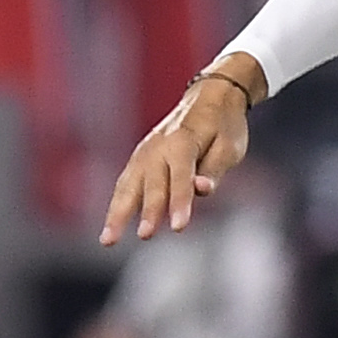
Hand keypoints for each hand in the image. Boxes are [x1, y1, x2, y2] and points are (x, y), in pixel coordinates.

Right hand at [102, 52, 261, 244]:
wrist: (208, 98)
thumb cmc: (224, 126)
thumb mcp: (229, 146)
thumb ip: (213, 169)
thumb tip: (202, 189)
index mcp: (183, 142)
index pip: (182, 178)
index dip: (180, 204)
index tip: (178, 228)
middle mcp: (158, 147)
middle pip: (152, 184)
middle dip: (149, 211)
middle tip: (145, 236)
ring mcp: (145, 152)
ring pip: (128, 186)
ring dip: (118, 213)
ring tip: (108, 240)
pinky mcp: (139, 158)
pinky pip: (125, 183)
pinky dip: (117, 204)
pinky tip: (111, 226)